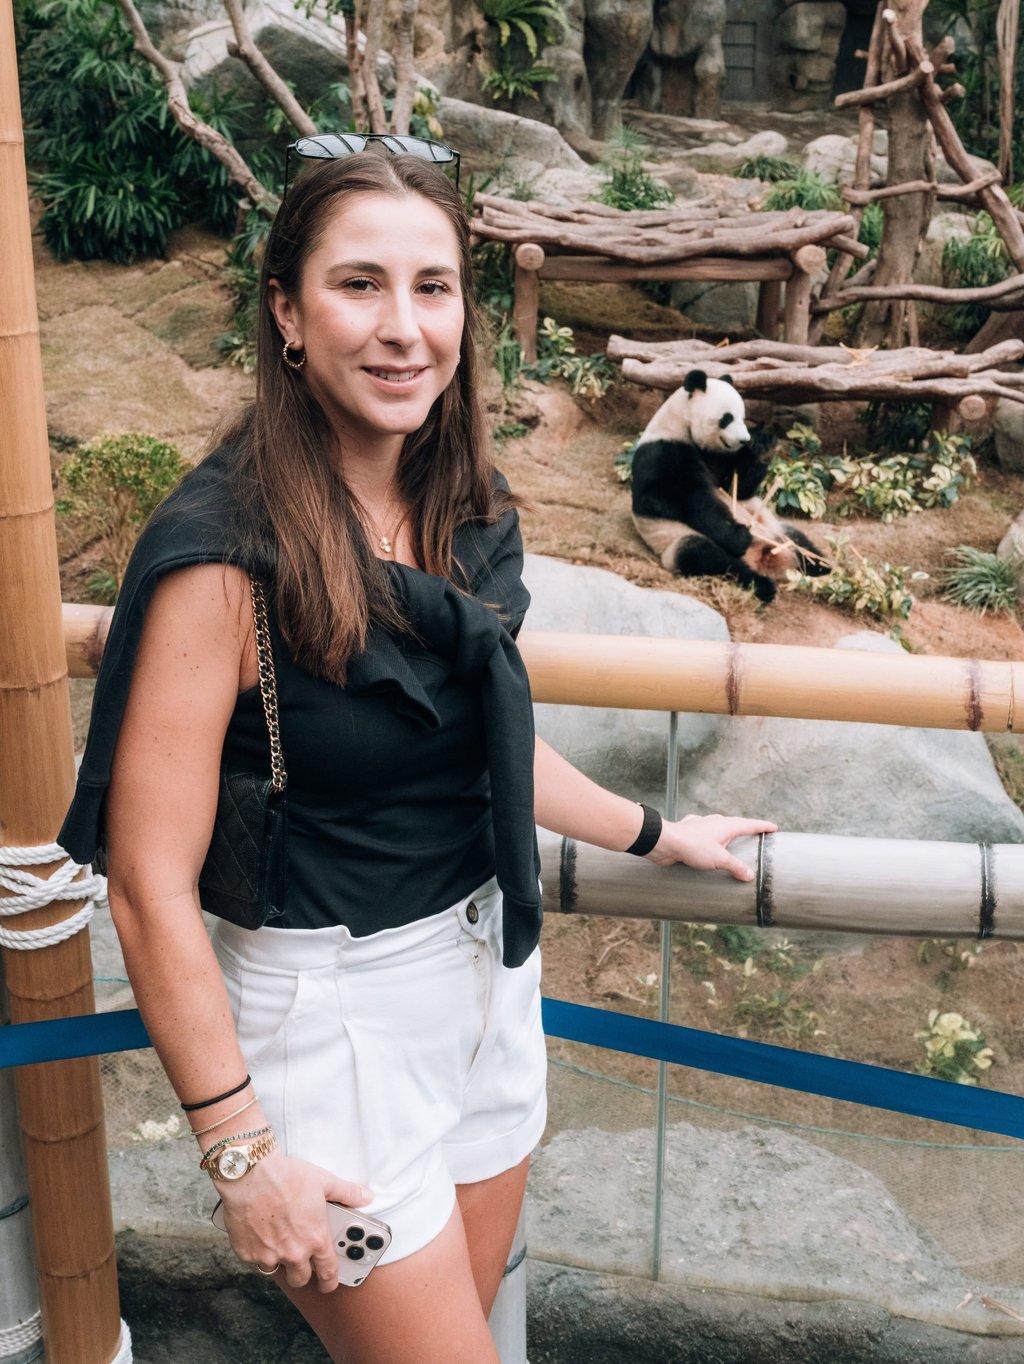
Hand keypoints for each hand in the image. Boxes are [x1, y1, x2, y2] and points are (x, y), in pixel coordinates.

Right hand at [217, 1152, 370, 1293]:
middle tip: (301, 1257)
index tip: (328, 1284)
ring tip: (279, 1239)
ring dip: (279, 1260)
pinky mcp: (247, 1253)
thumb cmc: (286, 1176)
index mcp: (315, 1239)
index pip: (328, 1273)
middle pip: (301, 1278)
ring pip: (277, 1270)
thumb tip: (365, 1197)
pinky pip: (255, 1259)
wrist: (249, 1173)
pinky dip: (258, 1250)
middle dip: (302, 1272)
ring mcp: (268, 1255)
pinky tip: (259, 1232)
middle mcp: (293, 1253)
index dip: (330, 1282)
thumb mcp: (324, 1181)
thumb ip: (347, 1193)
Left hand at [645, 813, 776, 879]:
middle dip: (746, 828)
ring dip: (726, 831)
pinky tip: (706, 841)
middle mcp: (714, 822)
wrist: (664, 842)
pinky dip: (709, 836)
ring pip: (718, 826)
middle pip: (735, 824)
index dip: (762, 826)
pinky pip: (703, 833)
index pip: (749, 824)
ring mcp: (701, 826)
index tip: (774, 827)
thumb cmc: (692, 846)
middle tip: (755, 833)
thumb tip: (750, 875)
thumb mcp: (719, 859)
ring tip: (732, 839)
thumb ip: (736, 866)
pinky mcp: (689, 833)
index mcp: (725, 826)